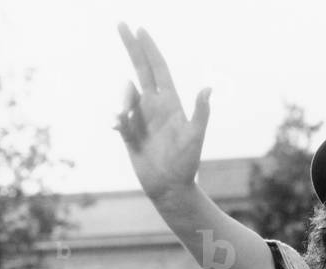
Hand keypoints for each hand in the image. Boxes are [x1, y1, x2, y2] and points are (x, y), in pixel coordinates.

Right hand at [115, 23, 210, 200]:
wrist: (171, 188)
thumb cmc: (187, 164)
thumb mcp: (196, 137)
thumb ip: (201, 112)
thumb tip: (208, 88)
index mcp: (170, 103)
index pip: (158, 69)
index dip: (149, 48)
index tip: (139, 29)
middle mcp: (155, 107)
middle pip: (140, 69)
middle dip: (132, 46)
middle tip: (121, 23)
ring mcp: (141, 119)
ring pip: (126, 96)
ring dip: (122, 99)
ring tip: (122, 117)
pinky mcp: (130, 134)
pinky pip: (119, 119)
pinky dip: (117, 119)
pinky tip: (118, 126)